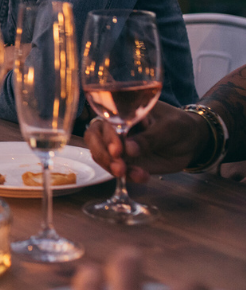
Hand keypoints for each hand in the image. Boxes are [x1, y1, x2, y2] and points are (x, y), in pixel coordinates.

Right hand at [84, 101, 210, 182]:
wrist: (194, 142)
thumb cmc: (180, 125)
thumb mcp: (169, 128)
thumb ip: (149, 138)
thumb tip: (128, 150)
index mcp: (122, 112)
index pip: (104, 121)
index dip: (106, 136)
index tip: (118, 150)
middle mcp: (116, 129)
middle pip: (94, 139)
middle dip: (103, 154)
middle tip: (119, 167)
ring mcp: (120, 146)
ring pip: (102, 156)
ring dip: (112, 167)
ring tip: (130, 174)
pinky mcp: (128, 162)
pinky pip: (120, 171)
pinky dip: (128, 176)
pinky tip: (143, 177)